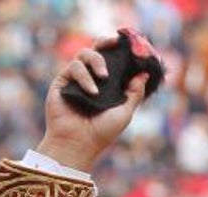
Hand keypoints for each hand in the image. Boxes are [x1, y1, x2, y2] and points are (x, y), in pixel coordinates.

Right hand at [35, 36, 149, 170]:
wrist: (78, 143)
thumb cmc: (102, 133)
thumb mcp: (125, 112)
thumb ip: (135, 93)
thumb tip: (145, 73)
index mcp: (107, 85)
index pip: (112, 60)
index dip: (119, 50)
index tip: (128, 43)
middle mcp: (91, 79)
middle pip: (96, 50)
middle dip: (105, 42)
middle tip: (114, 42)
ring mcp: (76, 79)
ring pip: (84, 54)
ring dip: (97, 61)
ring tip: (104, 77)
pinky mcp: (62, 81)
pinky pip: (74, 67)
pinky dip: (85, 77)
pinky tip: (92, 92)